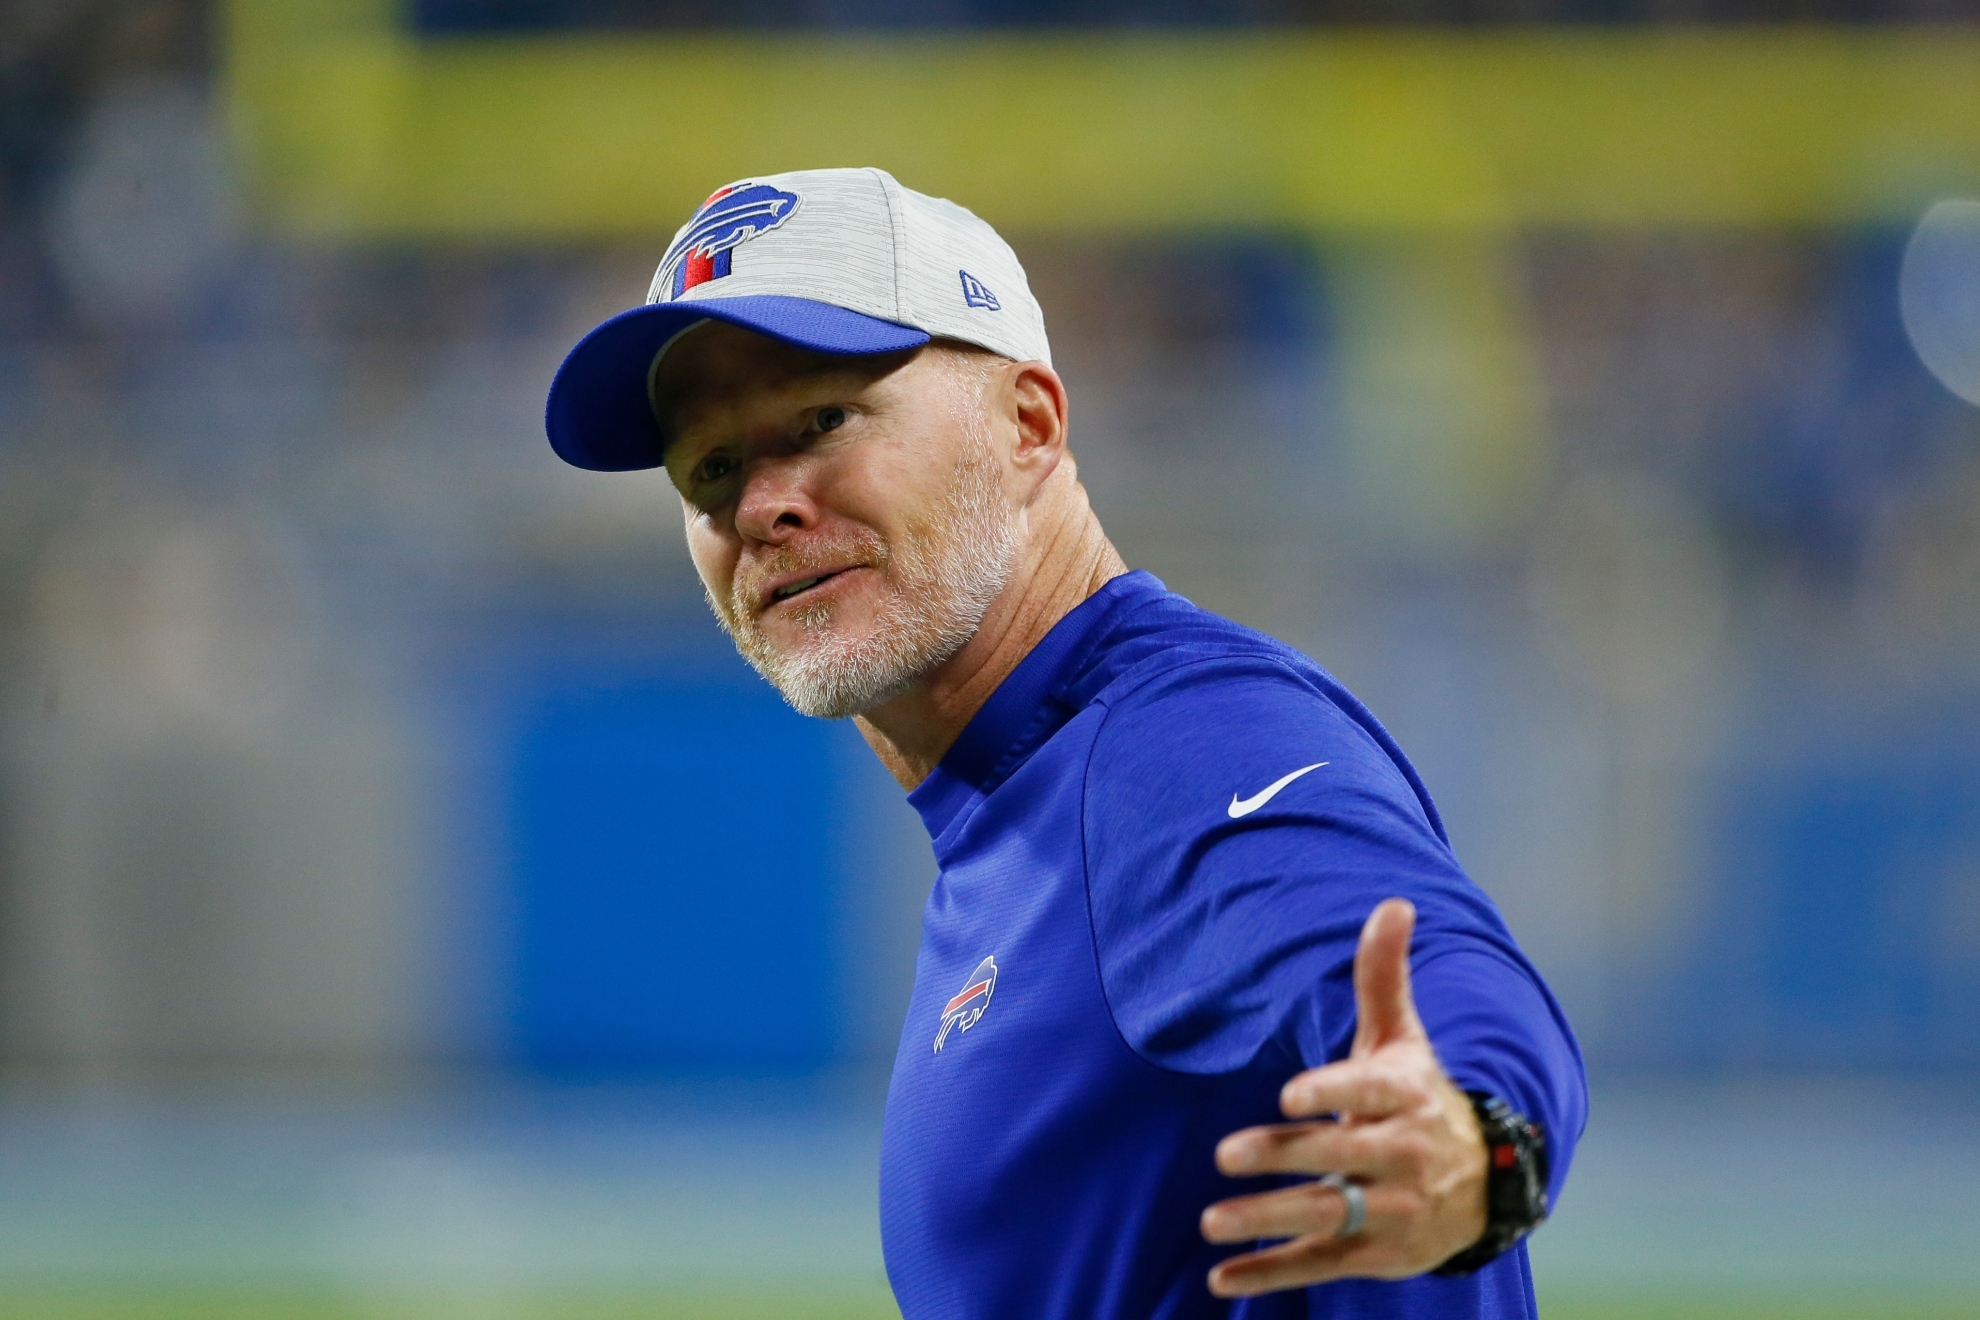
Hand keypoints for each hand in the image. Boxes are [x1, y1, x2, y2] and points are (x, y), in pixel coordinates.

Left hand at [1199, 898, 1487, 1296]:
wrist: (1486, 1184)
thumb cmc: (1419, 1096)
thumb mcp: (1404, 1038)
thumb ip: (1384, 975)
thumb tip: (1393, 902)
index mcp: (1405, 1098)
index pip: (1368, 1094)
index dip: (1331, 1094)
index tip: (1289, 1094)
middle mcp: (1403, 1157)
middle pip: (1341, 1158)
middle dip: (1286, 1157)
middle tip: (1226, 1154)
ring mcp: (1392, 1211)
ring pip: (1329, 1218)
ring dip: (1268, 1223)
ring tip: (1212, 1220)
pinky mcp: (1378, 1255)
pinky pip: (1322, 1265)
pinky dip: (1272, 1275)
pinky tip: (1223, 1278)